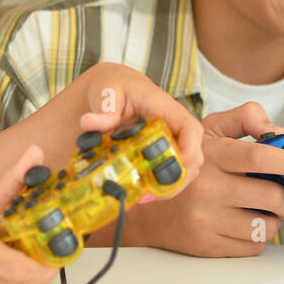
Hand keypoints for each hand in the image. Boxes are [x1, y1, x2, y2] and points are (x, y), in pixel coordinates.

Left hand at [68, 62, 204, 189]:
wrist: (110, 88)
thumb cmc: (112, 86)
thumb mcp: (105, 90)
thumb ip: (103, 107)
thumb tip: (90, 123)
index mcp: (164, 108)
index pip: (190, 128)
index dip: (191, 149)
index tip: (179, 167)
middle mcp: (172, 127)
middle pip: (193, 154)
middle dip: (180, 177)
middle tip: (156, 193)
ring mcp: (168, 141)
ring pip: (184, 168)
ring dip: (170, 185)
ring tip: (146, 197)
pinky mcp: (159, 152)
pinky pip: (168, 172)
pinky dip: (159, 185)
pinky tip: (141, 194)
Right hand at [131, 102, 283, 256]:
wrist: (143, 208)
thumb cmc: (186, 165)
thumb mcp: (207, 130)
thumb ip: (245, 119)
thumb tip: (279, 131)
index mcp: (212, 155)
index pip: (260, 157)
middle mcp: (208, 188)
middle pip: (272, 196)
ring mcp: (206, 219)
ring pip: (266, 225)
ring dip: (275, 219)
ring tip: (263, 210)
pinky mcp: (206, 246)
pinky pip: (253, 246)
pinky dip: (259, 237)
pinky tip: (246, 224)